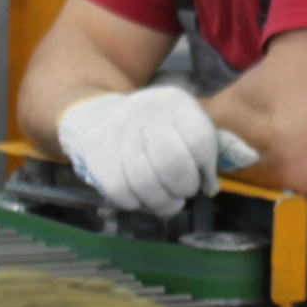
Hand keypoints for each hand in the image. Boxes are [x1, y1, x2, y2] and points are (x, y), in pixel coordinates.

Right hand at [55, 85, 220, 216]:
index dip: (206, 169)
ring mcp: (118, 130)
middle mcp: (146, 112)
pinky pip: (119, 191)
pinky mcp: (95, 150)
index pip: (199, 140)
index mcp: (176, 103)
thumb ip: (207, 155)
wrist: (106, 115)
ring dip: (162, 202)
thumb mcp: (188, 128)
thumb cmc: (161, 131)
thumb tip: (211, 187)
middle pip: (173, 164)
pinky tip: (141, 197)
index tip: (202, 177)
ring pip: (145, 183)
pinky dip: (135, 203)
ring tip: (167, 201)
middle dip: (184, 187)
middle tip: (184, 191)